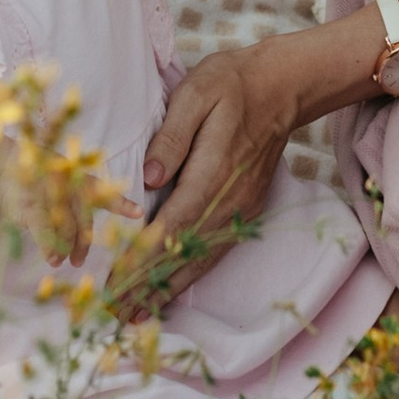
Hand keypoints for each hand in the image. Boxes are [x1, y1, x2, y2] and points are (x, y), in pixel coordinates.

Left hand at [110, 32, 317, 319]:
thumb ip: (172, 136)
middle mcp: (230, 198)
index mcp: (213, 170)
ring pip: (202, 258)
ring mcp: (241, 207)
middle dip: (149, 285)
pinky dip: (192, 275)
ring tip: (138, 314)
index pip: (171, 225)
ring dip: (169, 288)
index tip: (115, 283)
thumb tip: (149, 177)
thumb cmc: (231, 84)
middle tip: (116, 314)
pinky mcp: (246, 208)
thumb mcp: (196, 93)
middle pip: (185, 252)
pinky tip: (173, 290)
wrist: (283, 86)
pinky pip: (217, 250)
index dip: (141, 257)